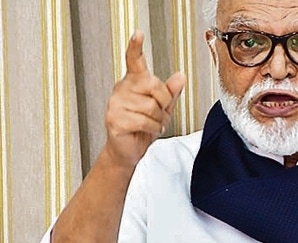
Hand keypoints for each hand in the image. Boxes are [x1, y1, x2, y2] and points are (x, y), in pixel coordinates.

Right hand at [104, 30, 185, 167]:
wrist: (128, 151)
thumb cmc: (143, 127)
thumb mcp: (163, 108)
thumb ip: (171, 92)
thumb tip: (180, 76)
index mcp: (133, 82)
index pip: (134, 61)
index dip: (136, 47)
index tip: (138, 33)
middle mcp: (122, 89)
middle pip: (154, 86)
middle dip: (164, 103)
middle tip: (158, 114)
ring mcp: (115, 104)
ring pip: (151, 107)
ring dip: (158, 120)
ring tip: (150, 125)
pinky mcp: (114, 120)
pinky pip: (144, 121)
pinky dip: (152, 129)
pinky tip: (146, 131)